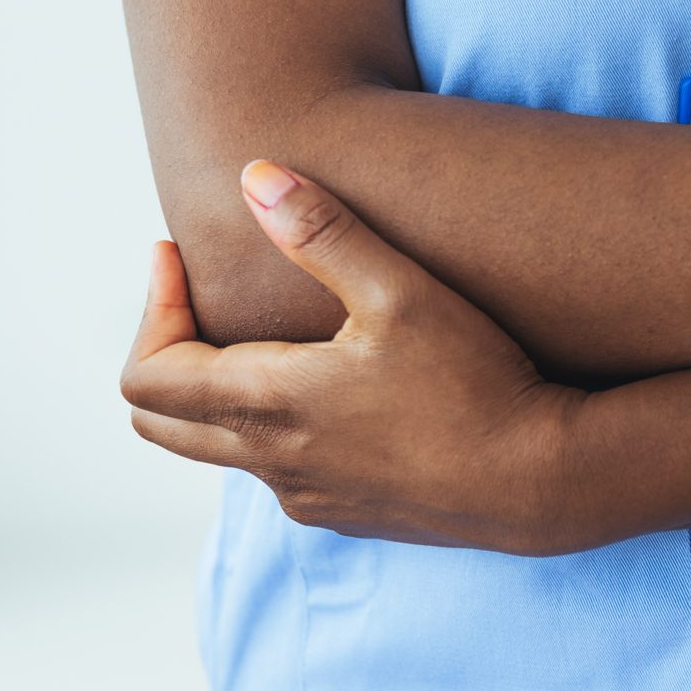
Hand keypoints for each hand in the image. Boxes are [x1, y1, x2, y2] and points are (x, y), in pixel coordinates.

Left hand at [120, 161, 584, 554]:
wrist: (542, 481)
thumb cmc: (476, 382)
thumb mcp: (401, 290)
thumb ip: (323, 231)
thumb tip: (254, 175)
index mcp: (269, 405)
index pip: (148, 375)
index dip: (153, 307)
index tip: (177, 256)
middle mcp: (274, 463)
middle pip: (161, 423)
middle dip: (165, 351)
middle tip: (196, 295)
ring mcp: (310, 497)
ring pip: (224, 446)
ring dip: (224, 389)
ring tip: (273, 335)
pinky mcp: (350, 515)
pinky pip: (282, 470)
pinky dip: (277, 425)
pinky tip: (337, 389)